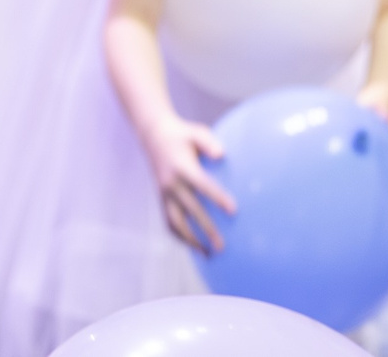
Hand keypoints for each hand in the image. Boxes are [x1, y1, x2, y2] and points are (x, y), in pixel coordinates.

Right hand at [143, 114, 235, 252]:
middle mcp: (171, 183)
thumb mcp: (195, 132)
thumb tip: (222, 155)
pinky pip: (169, 221)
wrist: (153, 134)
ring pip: (175, 222)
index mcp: (181, 167)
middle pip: (190, 210)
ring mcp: (164, 192)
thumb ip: (209, 142)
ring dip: (190, 240)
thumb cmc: (182, 134)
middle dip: (206, 229)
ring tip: (208, 255)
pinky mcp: (161, 198)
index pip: (201, 185)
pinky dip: (180, 236)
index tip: (233, 211)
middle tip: (222, 246)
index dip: (217, 198)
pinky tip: (195, 247)